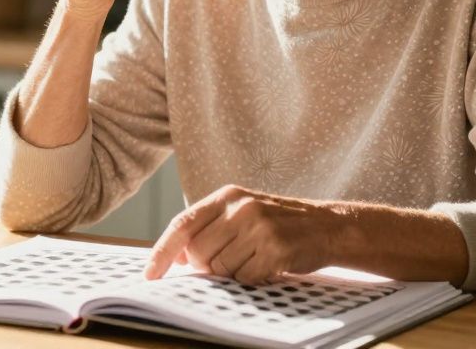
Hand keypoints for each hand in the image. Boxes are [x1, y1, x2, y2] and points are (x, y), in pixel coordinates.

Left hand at [144, 185, 339, 284]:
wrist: (326, 226)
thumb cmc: (276, 223)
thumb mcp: (241, 212)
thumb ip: (208, 228)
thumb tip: (174, 257)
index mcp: (227, 196)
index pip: (182, 224)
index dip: (162, 251)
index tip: (149, 274)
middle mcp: (241, 208)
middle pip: (198, 253)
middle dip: (206, 266)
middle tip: (230, 260)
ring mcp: (259, 227)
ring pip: (220, 268)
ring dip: (232, 273)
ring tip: (253, 258)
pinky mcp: (275, 249)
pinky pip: (244, 278)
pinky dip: (251, 278)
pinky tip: (266, 264)